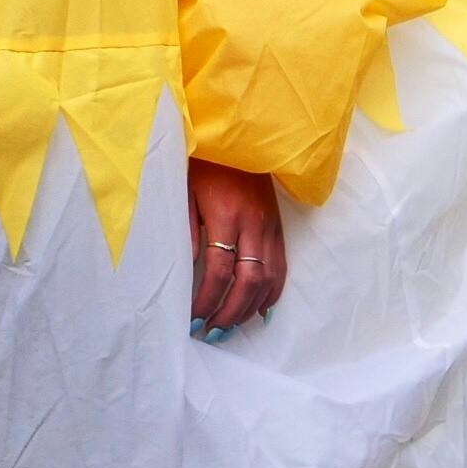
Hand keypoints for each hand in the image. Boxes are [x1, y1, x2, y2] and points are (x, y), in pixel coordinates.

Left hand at [186, 157, 284, 334]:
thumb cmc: (204, 163)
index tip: (194, 318)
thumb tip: (186, 271)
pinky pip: (281, 266)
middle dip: (231, 312)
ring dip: (250, 308)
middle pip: (249, 281)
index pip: (220, 270)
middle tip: (212, 332)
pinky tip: (260, 309)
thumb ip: (186, 231)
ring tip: (231, 326)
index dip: (208, 299)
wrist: (238, 135)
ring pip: (270, 279)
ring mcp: (271, 226)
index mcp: (226, 215)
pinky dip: (272, 292)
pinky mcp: (279, 226)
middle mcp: (254, 224)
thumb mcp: (184, 192)